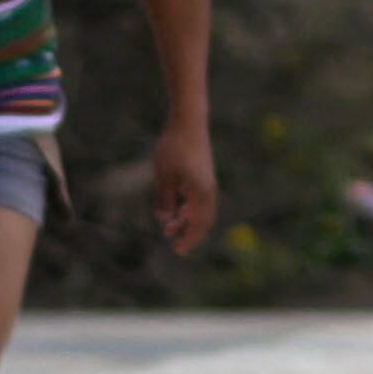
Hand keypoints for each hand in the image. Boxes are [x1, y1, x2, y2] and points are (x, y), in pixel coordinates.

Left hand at [153, 120, 218, 255]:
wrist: (188, 122)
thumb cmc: (174, 148)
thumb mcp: (164, 177)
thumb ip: (165, 200)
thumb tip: (166, 220)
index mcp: (200, 194)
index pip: (197, 225)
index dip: (188, 240)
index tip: (177, 251)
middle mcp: (208, 191)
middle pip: (203, 221)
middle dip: (190, 234)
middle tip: (175, 245)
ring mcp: (208, 183)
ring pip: (202, 211)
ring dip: (188, 221)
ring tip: (170, 227)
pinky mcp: (204, 175)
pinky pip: (200, 200)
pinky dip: (190, 209)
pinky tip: (177, 208)